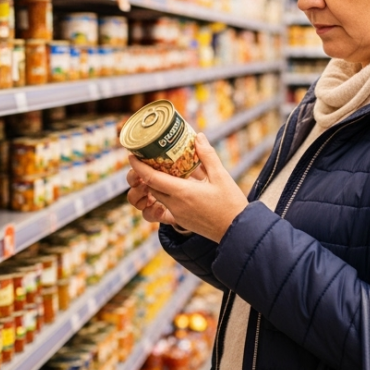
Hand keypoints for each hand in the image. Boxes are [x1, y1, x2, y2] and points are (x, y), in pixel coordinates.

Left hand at [125, 133, 249, 241]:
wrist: (238, 232)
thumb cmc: (231, 204)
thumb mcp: (221, 176)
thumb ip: (207, 156)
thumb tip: (198, 137)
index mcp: (182, 193)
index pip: (151, 178)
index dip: (138, 166)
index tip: (131, 155)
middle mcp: (175, 205)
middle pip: (151, 187)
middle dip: (144, 173)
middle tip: (146, 157)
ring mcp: (177, 214)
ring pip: (158, 196)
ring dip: (155, 183)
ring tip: (159, 168)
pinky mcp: (182, 220)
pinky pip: (166, 204)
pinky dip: (165, 192)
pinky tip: (174, 183)